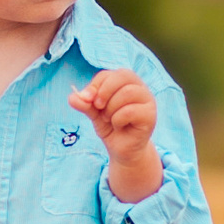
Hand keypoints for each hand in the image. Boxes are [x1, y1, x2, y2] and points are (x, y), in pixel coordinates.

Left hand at [71, 68, 162, 202]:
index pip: (110, 74)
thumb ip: (85, 104)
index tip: (86, 99)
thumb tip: (72, 97)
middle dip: (104, 91)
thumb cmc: (111, 126)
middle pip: (123, 76)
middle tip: (97, 107)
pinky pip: (130, 111)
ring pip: (127, 92)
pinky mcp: (150, 116)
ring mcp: (148, 101)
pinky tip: (118, 125)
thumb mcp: (94, 113)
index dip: (95, 84)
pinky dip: (118, 119)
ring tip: (108, 118)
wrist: (122, 149)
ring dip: (111, 108)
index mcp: (126, 83)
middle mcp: (140, 88)